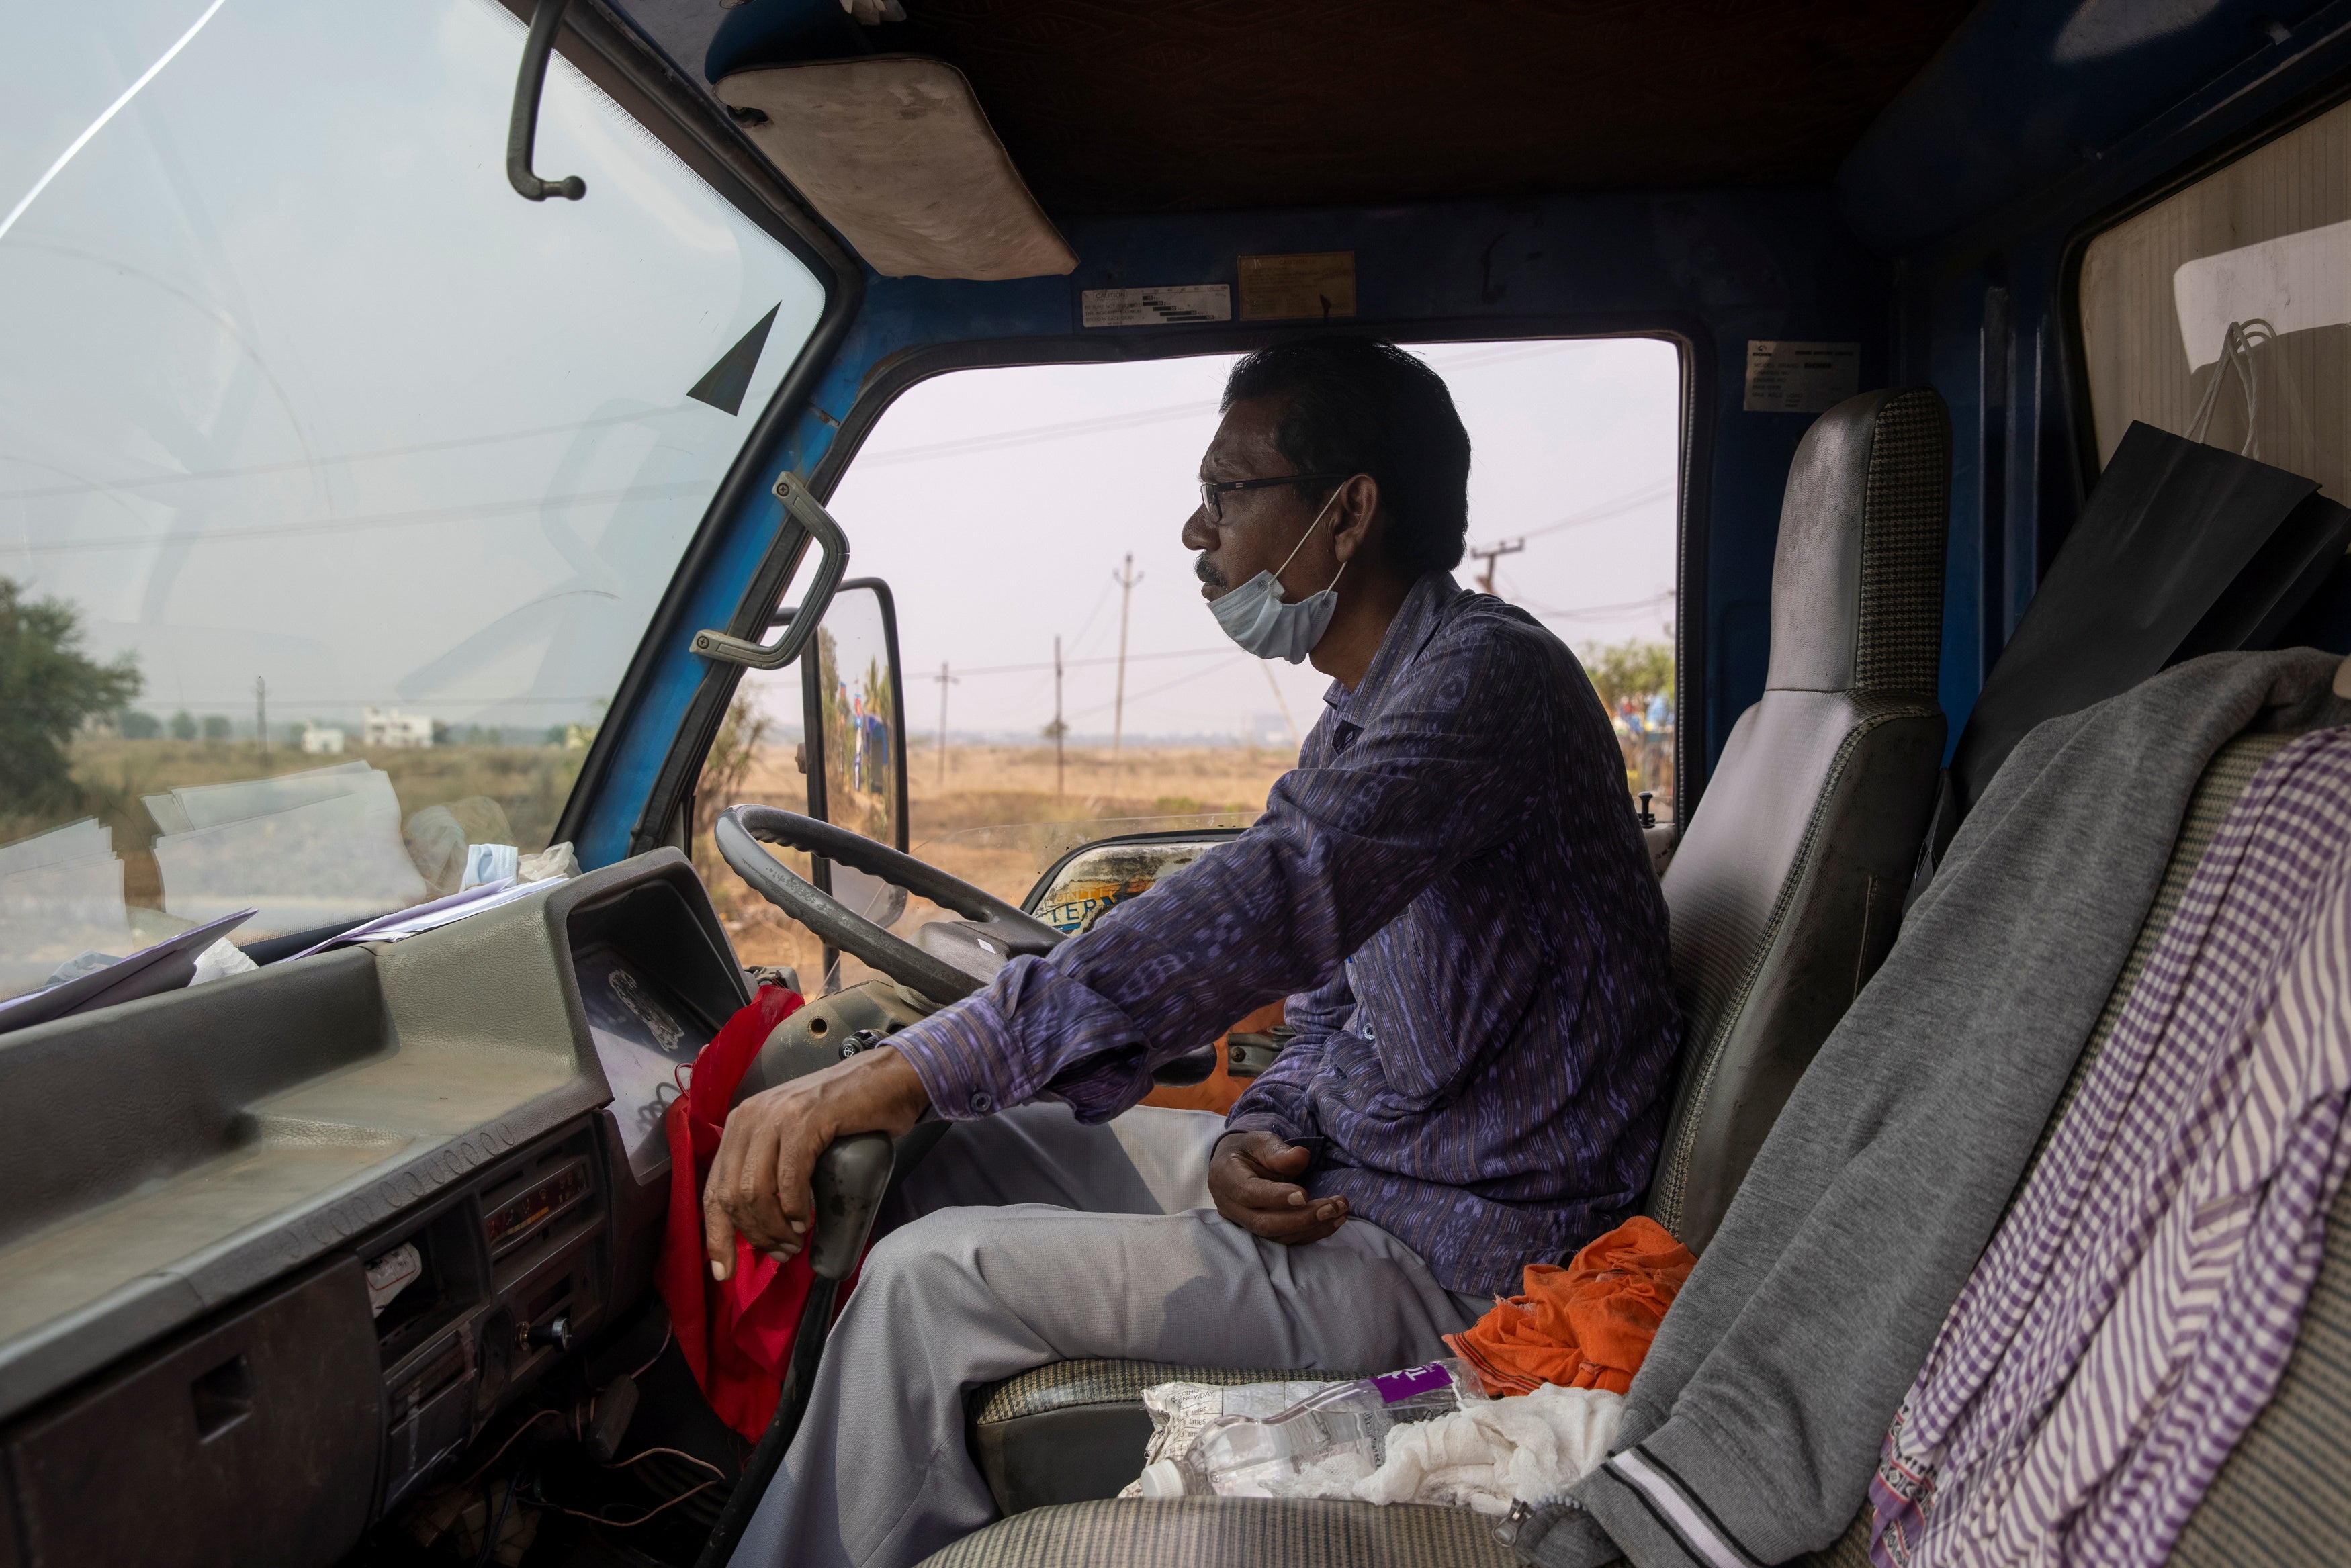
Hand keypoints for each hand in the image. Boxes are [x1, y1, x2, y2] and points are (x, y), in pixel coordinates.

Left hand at [702, 1045, 929, 1278]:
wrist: (888, 1079)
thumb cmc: (845, 1115)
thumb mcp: (793, 1139)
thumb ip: (769, 1169)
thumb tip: (756, 1225)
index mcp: (740, 1125)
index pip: (713, 1189)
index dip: (716, 1235)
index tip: (725, 1271)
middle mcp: (749, 1118)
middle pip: (732, 1196)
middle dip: (754, 1236)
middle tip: (783, 1253)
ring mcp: (776, 1116)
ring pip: (755, 1191)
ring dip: (773, 1228)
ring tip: (795, 1242)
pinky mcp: (805, 1119)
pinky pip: (788, 1177)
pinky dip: (794, 1207)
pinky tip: (805, 1220)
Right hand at [1208, 1130, 1347, 1244]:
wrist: (1235, 1164)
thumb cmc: (1249, 1150)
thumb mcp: (1261, 1141)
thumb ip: (1279, 1152)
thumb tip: (1301, 1157)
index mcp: (1226, 1178)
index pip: (1249, 1194)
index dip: (1277, 1197)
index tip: (1305, 1195)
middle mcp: (1231, 1206)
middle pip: (1265, 1223)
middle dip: (1302, 1218)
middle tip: (1333, 1207)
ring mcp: (1244, 1223)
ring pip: (1277, 1235)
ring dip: (1312, 1227)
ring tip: (1339, 1212)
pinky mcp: (1259, 1232)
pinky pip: (1285, 1239)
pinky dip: (1310, 1233)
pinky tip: (1333, 1222)